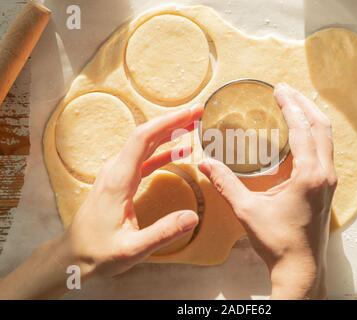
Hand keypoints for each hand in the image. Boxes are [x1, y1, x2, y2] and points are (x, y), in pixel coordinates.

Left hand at [60, 104, 203, 277]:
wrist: (73, 255)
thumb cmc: (98, 252)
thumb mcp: (132, 249)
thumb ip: (162, 232)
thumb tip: (193, 217)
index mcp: (118, 180)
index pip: (143, 138)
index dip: (168, 122)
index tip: (190, 113)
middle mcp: (116, 170)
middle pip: (145, 135)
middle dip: (172, 121)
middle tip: (198, 113)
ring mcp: (116, 173)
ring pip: (144, 144)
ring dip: (168, 132)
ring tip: (192, 125)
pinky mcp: (119, 180)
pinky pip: (143, 157)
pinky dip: (162, 150)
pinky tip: (178, 151)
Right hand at [199, 84, 336, 298]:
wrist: (300, 266)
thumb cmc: (277, 241)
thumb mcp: (247, 210)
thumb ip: (226, 184)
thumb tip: (206, 164)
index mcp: (309, 175)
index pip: (302, 129)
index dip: (290, 107)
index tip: (279, 91)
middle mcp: (324, 174)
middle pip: (322, 127)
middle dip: (304, 105)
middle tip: (286, 91)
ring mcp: (329, 181)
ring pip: (327, 139)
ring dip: (312, 118)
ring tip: (295, 105)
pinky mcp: (327, 188)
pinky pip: (325, 151)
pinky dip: (315, 135)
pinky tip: (301, 135)